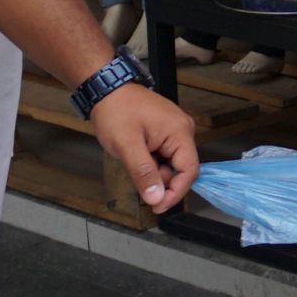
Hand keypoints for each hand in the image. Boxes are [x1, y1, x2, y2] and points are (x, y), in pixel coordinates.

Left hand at [87, 83, 196, 211]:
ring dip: (153, 171)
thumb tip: (157, 199)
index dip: (175, 193)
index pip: (189, 171)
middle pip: (180, 169)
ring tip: (132, 160)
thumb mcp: (127, 146)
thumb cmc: (116, 112)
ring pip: (171, 163)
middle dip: (160, 180)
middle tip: (137, 180)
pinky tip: (137, 155)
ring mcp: (175, 129)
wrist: (107, 89)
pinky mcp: (166, 130)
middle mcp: (183, 130)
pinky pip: (164, 154)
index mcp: (180, 132)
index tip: (157, 207)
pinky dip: (151, 162)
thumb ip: (144, 174)